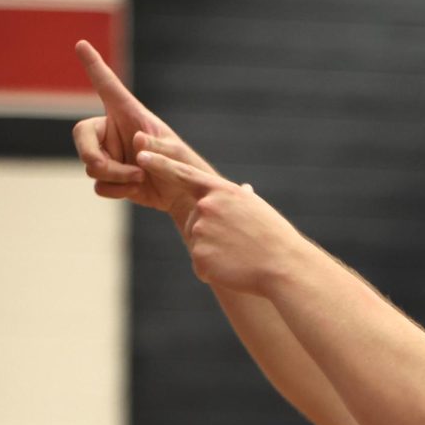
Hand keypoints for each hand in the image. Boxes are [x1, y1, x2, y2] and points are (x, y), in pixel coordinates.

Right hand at [70, 40, 210, 221]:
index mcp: (129, 114)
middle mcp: (113, 131)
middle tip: (105, 169)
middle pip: (81, 136)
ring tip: (140, 177)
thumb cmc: (182, 167)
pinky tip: (134, 188)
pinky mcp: (110, 177)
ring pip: (91, 165)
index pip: (108, 87)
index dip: (94, 67)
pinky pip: (99, 185)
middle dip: (92, 156)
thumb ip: (157, 146)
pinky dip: (115, 190)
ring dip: (114, 176)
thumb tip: (138, 141)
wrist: (182, 196)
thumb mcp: (175, 153)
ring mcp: (109, 154)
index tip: (82, 44)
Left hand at [135, 149, 309, 294]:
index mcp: (221, 191)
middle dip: (210, 233)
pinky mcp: (198, 257)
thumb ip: (241, 199)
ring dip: (216, 253)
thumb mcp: (258, 209)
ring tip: (239, 255)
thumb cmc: (275, 237)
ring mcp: (201, 231)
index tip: (142, 154)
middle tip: (239, 243)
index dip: (160, 164)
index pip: (183, 174)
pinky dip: (215, 270)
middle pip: (193, 221)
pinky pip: (200, 265)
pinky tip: (234, 268)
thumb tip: (245, 189)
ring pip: (198, 244)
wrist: (282, 265)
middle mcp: (206, 207)